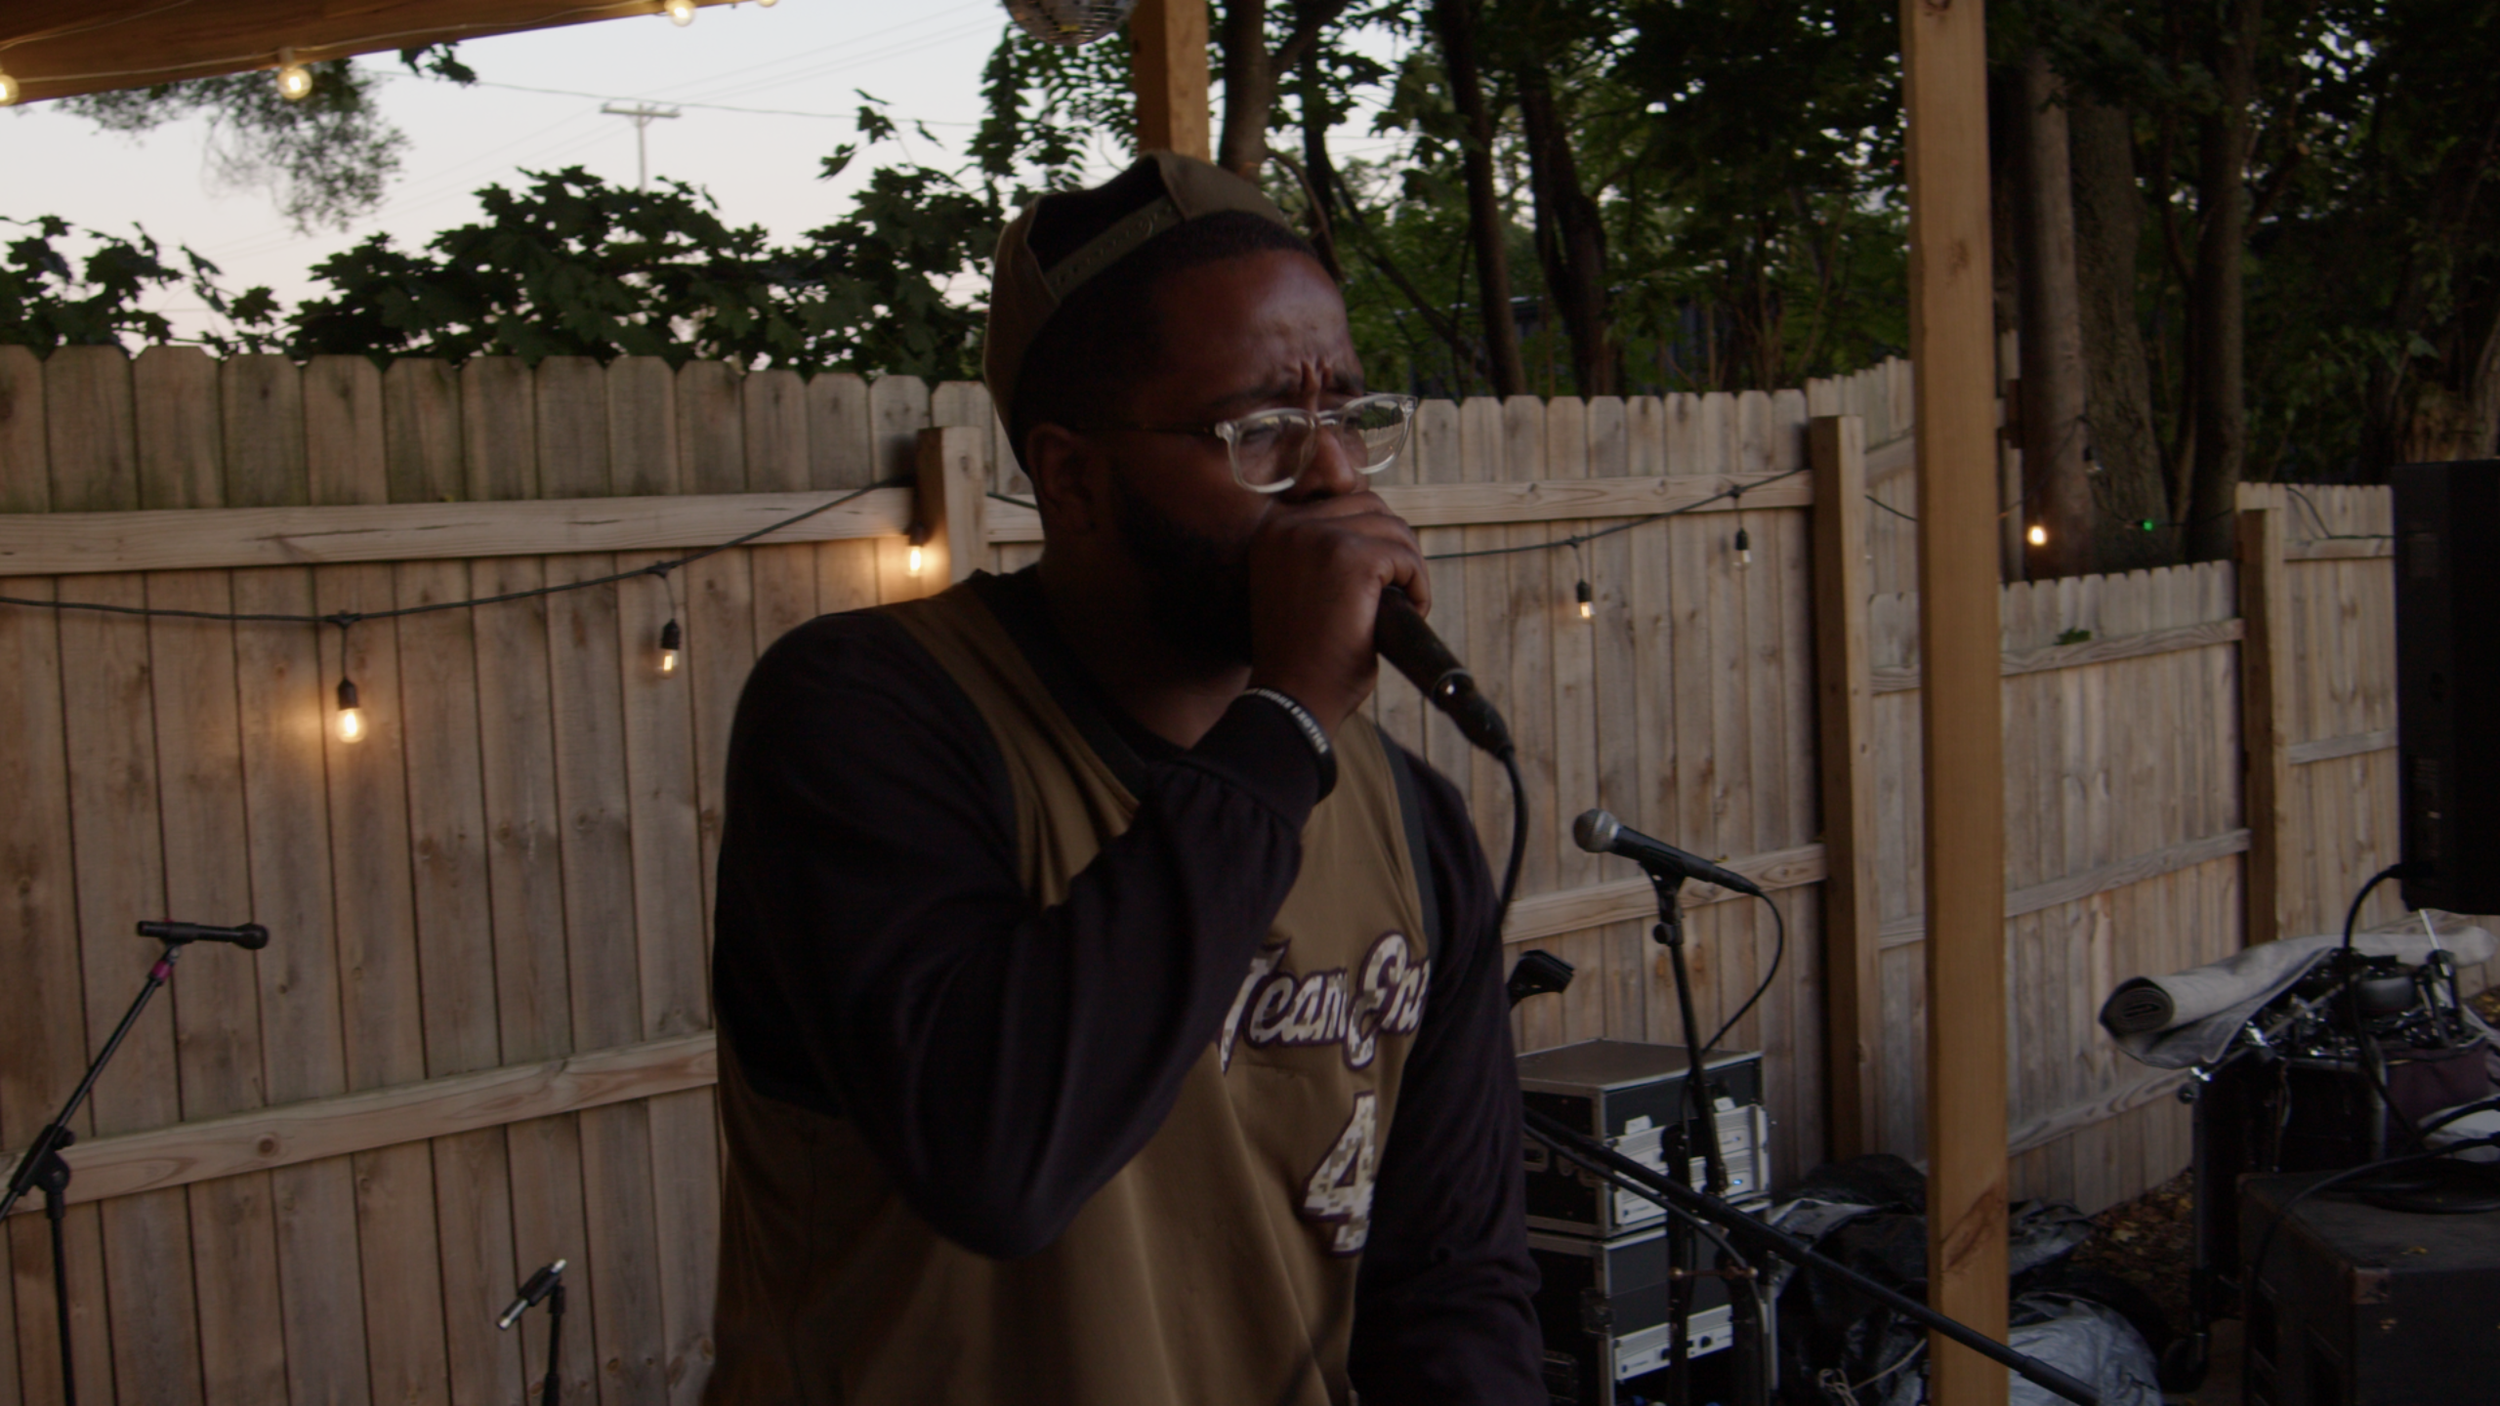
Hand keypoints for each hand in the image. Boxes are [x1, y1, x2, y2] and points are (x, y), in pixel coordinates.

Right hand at [1243, 489, 1428, 737]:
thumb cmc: (1302, 655)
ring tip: (1400, 606)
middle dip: (1394, 548)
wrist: (1293, 699)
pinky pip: (1406, 558)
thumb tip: (1378, 520)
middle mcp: (1290, 525)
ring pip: (1394, 529)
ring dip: (1409, 567)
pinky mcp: (1352, 559)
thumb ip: (1323, 551)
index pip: (1344, 502)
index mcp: (1274, 530)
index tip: (1376, 578)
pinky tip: (1409, 613)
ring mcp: (1320, 538)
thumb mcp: (1300, 587)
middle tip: (1395, 593)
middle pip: (1372, 507)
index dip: (1372, 538)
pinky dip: (1418, 587)